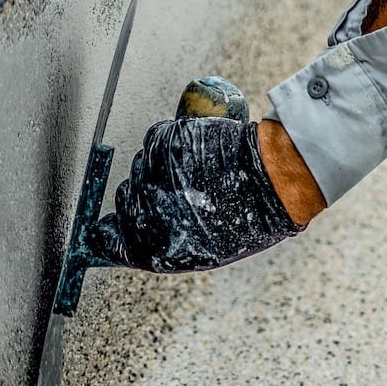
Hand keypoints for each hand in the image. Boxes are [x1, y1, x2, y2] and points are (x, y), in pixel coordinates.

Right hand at [85, 116, 305, 272]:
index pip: (111, 241)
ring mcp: (154, 176)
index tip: (108, 224)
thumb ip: (167, 244)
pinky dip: (174, 138)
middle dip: (143, 190)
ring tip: (199, 167)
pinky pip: (158, 137)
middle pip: (125, 198)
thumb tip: (131, 238)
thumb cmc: (252, 217)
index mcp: (157, 248)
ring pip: (141, 164)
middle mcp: (147, 214)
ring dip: (162, 163)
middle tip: (177, 185)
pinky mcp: (167, 144)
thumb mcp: (206, 248)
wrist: (278, 182)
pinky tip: (199, 146)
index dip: (109, 230)